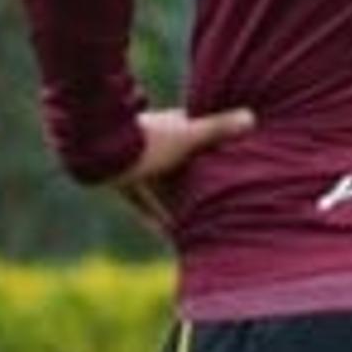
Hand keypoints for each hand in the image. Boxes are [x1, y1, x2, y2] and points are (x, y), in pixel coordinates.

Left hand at [106, 105, 257, 231]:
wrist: (100, 151)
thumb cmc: (148, 142)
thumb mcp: (187, 137)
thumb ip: (216, 130)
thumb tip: (251, 117)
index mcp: (173, 125)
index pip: (196, 130)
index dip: (212, 140)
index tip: (229, 155)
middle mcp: (156, 139)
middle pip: (180, 159)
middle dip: (194, 174)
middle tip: (215, 195)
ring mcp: (139, 159)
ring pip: (161, 181)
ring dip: (174, 198)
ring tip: (194, 218)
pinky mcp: (124, 179)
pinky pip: (142, 200)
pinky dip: (154, 215)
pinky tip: (166, 233)